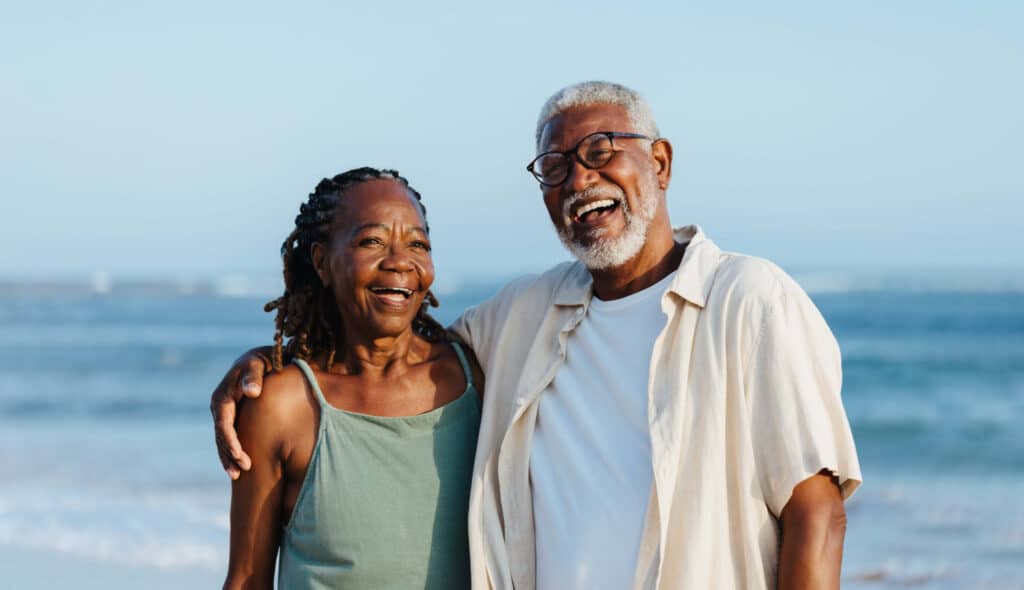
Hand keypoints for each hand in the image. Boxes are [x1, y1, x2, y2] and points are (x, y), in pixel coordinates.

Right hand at [211, 347, 272, 478]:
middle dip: (230, 454)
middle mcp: (219, 407)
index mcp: (222, 397)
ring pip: (222, 440)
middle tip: (242, 471)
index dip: (231, 442)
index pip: (224, 424)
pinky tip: (237, 466)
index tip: (241, 456)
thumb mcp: (258, 364)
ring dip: (228, 458)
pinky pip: (228, 438)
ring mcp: (223, 413)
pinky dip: (231, 452)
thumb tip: (252, 392)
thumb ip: (254, 377)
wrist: (260, 357)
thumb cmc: (262, 360)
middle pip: (221, 436)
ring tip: (237, 475)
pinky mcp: (231, 417)